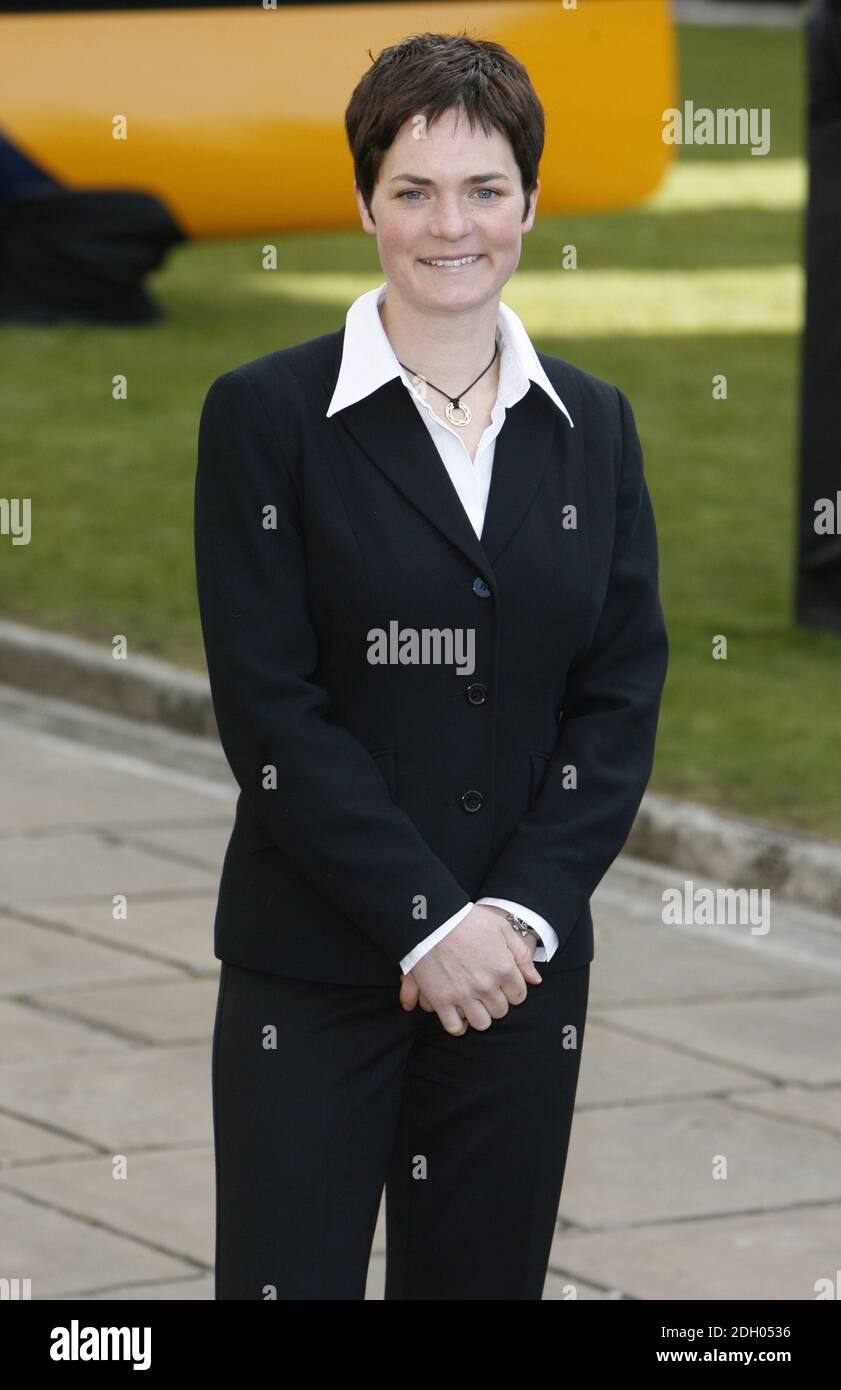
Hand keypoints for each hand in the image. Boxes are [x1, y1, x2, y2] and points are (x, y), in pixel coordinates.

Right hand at [398, 906, 540, 1034]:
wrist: (432, 920)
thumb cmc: (468, 920)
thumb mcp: (502, 928)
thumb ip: (522, 955)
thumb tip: (536, 980)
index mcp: (503, 968)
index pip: (519, 996)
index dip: (512, 990)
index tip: (502, 984)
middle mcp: (486, 986)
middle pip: (501, 1011)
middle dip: (496, 1002)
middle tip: (486, 991)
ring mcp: (463, 995)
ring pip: (481, 1023)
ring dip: (479, 1015)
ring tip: (473, 1003)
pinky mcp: (441, 1000)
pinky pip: (454, 1027)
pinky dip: (458, 1025)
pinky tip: (458, 1015)